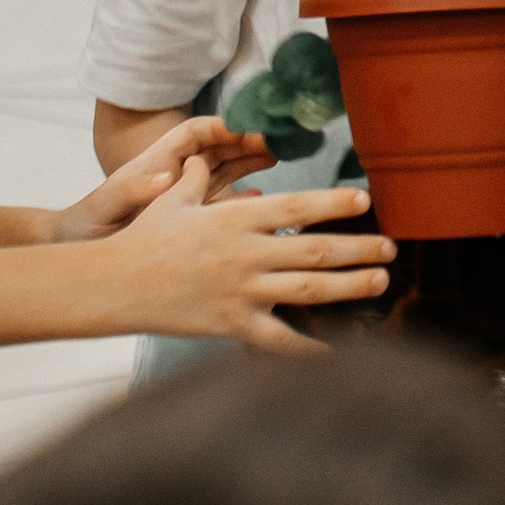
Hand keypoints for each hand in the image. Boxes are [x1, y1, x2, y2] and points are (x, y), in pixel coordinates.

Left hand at [56, 115, 273, 236]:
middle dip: (245, 140)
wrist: (79, 250)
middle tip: (275, 139)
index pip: (194, 134)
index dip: (221, 127)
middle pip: (217, 147)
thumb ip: (134, 191)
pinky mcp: (190, 215)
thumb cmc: (87, 223)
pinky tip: (261, 198)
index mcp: (157, 161)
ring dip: (249, 160)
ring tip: (277, 155)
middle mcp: (176, 173)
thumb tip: (166, 177)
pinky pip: (221, 201)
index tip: (246, 128)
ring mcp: (185, 194)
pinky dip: (242, 197)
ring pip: (224, 169)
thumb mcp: (105, 206)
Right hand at [109, 165, 394, 350]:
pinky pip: (280, 339)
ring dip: (350, 287)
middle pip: (315, 252)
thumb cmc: (143, 240)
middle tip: (392, 249)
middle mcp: (245, 255)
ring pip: (308, 291)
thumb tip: (196, 154)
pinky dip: (311, 346)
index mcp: (235, 219)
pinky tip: (339, 349)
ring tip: (380, 282)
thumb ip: (195, 177)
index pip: (297, 207)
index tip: (366, 201)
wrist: (112, 286)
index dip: (334, 204)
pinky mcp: (231, 325)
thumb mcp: (172, 200)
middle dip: (359, 250)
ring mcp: (240, 292)